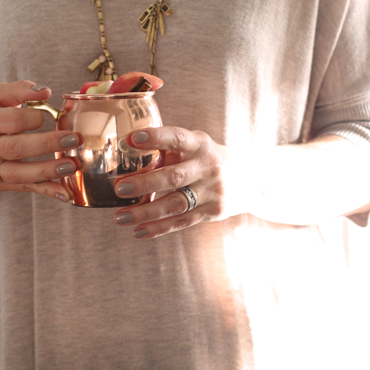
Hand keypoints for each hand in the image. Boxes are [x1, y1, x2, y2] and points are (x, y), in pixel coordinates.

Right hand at [0, 80, 82, 200]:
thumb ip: (20, 90)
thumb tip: (45, 92)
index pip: (10, 120)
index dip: (33, 117)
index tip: (50, 114)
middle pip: (15, 148)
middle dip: (47, 144)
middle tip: (74, 139)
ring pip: (18, 173)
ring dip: (48, 171)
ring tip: (73, 165)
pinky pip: (23, 188)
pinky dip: (46, 191)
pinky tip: (65, 193)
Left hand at [112, 127, 245, 238]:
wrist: (250, 180)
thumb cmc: (207, 159)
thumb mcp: (194, 148)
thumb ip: (167, 154)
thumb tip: (126, 165)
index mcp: (200, 144)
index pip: (177, 138)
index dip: (156, 138)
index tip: (132, 138)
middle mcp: (208, 167)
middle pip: (174, 177)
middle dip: (145, 183)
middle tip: (119, 188)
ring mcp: (212, 191)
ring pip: (175, 204)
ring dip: (146, 212)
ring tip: (120, 217)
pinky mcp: (213, 211)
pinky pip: (182, 222)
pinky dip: (158, 228)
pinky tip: (138, 231)